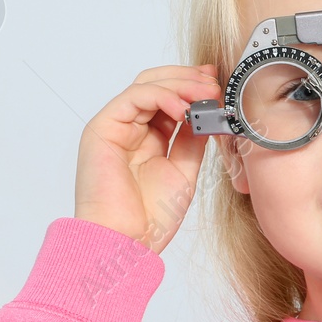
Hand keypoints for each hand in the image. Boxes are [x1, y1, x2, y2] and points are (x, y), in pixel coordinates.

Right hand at [74, 64, 221, 254]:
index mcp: (147, 138)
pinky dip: (162, 96)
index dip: (194, 88)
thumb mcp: (183, 170)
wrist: (126, 241)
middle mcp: (129, 129)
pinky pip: (133, 97)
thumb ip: (192, 140)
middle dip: (189, 80)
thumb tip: (207, 114)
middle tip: (216, 85)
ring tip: (206, 94)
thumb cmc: (150, 217)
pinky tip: (184, 108)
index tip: (219, 86)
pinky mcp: (102, 128)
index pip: (170, 99)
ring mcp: (114, 127)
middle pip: (157, 85)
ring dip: (180, 84)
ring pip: (146, 85)